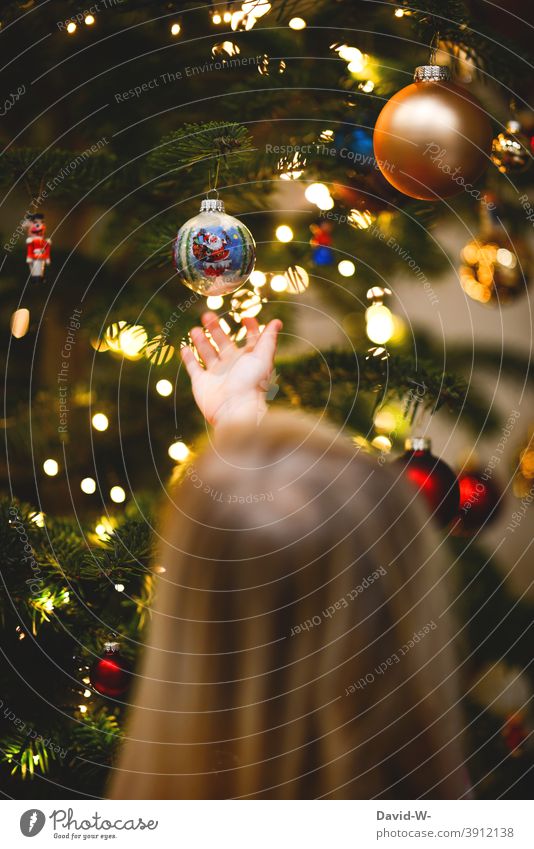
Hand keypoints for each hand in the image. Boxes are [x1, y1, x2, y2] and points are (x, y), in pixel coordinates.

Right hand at [180, 311, 281, 427]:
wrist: (235, 409)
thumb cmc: (251, 383)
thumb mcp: (262, 356)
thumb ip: (268, 339)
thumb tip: (277, 321)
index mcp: (248, 359)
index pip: (250, 339)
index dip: (250, 328)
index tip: (246, 317)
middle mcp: (232, 365)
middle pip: (223, 342)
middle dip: (216, 328)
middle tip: (207, 315)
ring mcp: (216, 374)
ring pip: (207, 352)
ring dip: (201, 340)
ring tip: (196, 329)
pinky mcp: (202, 382)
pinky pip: (193, 367)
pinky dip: (188, 358)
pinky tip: (185, 347)